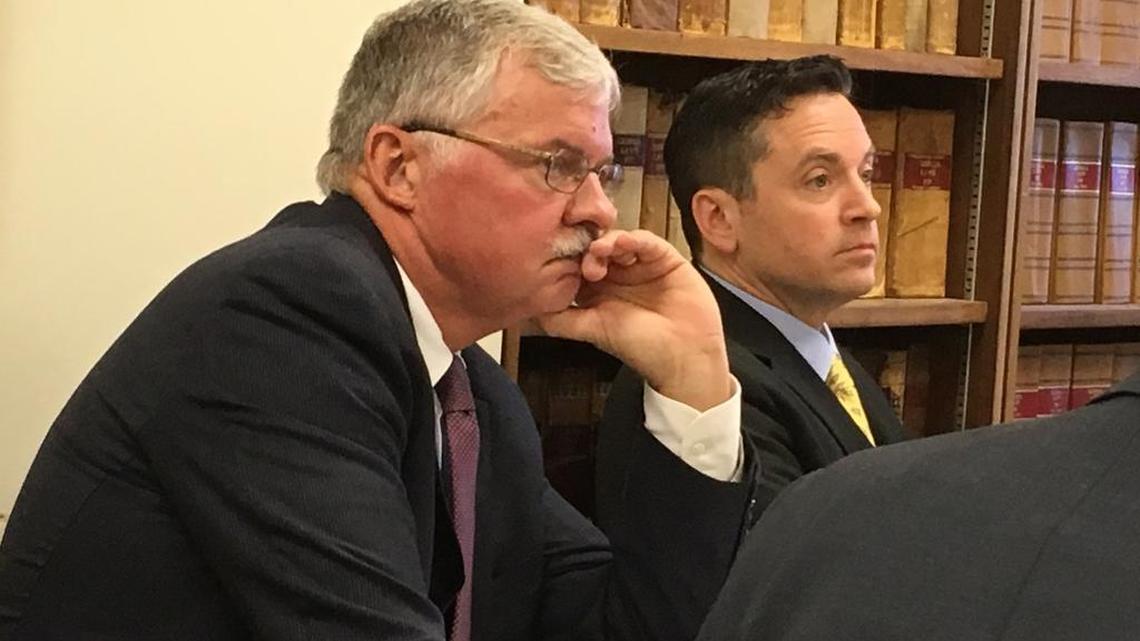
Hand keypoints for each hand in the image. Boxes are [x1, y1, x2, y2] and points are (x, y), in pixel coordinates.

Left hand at [536, 230, 731, 410]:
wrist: (685, 357)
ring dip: (605, 242)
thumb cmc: (641, 349)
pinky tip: (622, 245)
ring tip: (599, 254)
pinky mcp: (664, 258)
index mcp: (598, 292)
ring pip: (617, 241)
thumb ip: (561, 320)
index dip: (566, 259)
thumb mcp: (593, 331)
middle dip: (585, 249)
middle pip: (594, 248)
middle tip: (582, 261)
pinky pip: (645, 240)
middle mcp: (617, 275)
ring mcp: (640, 265)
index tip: (556, 257)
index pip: (576, 265)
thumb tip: (527, 310)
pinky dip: (632, 239)